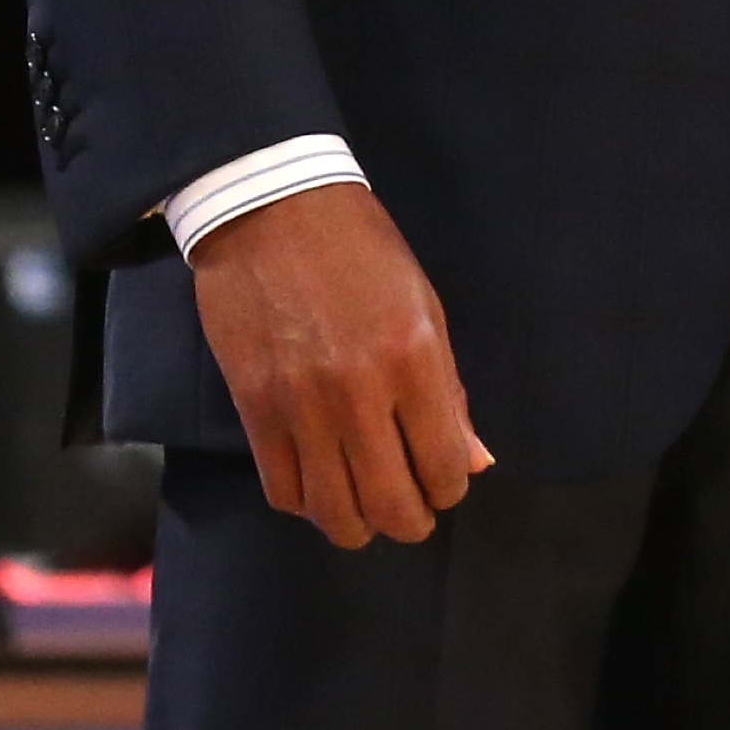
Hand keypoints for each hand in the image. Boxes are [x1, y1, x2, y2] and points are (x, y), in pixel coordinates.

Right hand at [188, 182, 491, 548]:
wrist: (272, 206)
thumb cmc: (360, 247)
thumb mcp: (422, 303)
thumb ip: (448, 389)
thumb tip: (474, 462)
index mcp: (412, 358)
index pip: (444, 468)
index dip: (450, 487)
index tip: (442, 478)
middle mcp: (359, 392)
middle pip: (391, 507)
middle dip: (410, 521)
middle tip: (408, 505)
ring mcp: (301, 406)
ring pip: (334, 513)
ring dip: (358, 523)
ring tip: (364, 502)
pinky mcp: (255, 408)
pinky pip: (283, 491)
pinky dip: (306, 503)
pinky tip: (320, 483)